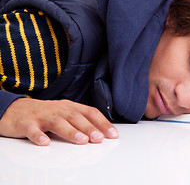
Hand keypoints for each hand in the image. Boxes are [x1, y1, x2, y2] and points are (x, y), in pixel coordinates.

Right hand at [0, 98, 118, 145]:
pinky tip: (45, 143)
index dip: (102, 123)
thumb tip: (102, 134)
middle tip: (99, 138)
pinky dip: (38, 136)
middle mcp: (58, 110)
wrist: (15, 109)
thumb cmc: (45, 114)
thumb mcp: (65, 114)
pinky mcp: (26, 124)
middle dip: (89, 128)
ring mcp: (42, 116)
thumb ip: (82, 122)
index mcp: (70, 107)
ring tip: (81, 141)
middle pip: (76, 117)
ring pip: (58, 122)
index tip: (113, 134)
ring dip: (70, 132)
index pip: (90, 112)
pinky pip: (32, 130)